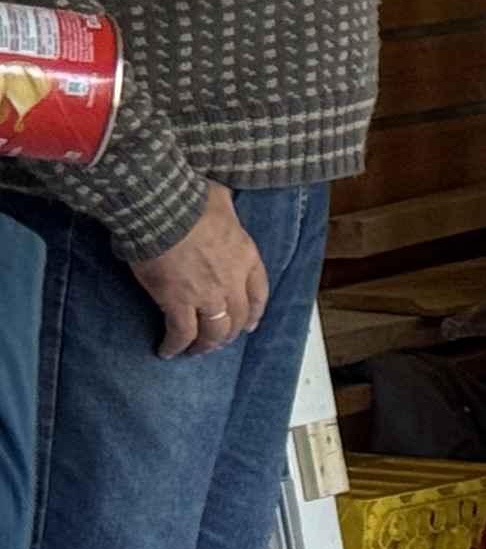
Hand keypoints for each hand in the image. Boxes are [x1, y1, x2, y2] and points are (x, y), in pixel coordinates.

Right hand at [131, 183, 264, 359]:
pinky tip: (168, 350)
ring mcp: (207, 294)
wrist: (163, 210)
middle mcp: (233, 280)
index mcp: (246, 256)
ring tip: (197, 350)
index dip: (255, 312)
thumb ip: (225, 207)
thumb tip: (219, 198)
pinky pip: (181, 332)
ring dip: (207, 344)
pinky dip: (176, 344)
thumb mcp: (222, 200)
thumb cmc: (191, 200)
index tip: (250, 323)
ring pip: (214, 330)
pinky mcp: (177, 303)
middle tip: (218, 341)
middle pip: (238, 317)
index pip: (259, 292)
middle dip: (230, 333)